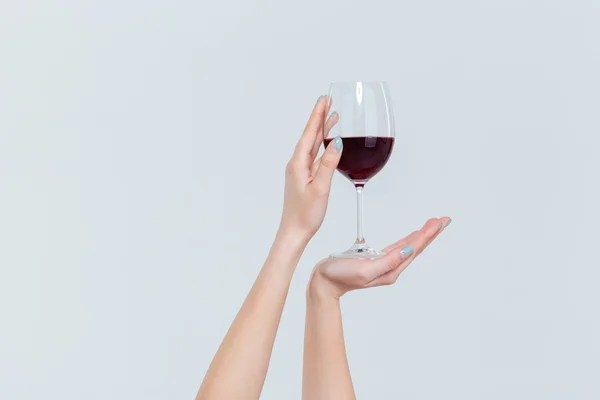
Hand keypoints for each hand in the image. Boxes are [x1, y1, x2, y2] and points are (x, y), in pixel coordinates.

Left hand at [279, 96, 341, 240]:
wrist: (294, 232)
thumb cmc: (306, 214)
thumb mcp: (321, 188)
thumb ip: (329, 164)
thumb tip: (337, 142)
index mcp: (298, 163)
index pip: (310, 133)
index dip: (317, 115)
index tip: (323, 99)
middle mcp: (297, 164)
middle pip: (310, 135)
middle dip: (320, 118)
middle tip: (328, 101)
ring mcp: (300, 171)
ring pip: (313, 145)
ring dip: (322, 131)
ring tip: (332, 117)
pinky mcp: (304, 178)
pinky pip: (314, 156)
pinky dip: (322, 146)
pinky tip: (329, 144)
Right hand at [308, 217, 451, 298]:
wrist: (323, 283)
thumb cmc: (339, 275)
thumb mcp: (365, 269)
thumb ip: (388, 261)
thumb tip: (409, 250)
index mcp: (390, 270)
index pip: (414, 248)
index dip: (427, 234)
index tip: (438, 222)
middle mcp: (391, 268)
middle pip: (416, 247)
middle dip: (430, 233)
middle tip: (444, 219)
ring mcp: (385, 264)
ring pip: (409, 246)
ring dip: (422, 235)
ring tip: (433, 224)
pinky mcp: (376, 260)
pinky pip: (397, 248)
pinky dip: (408, 239)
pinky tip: (413, 236)